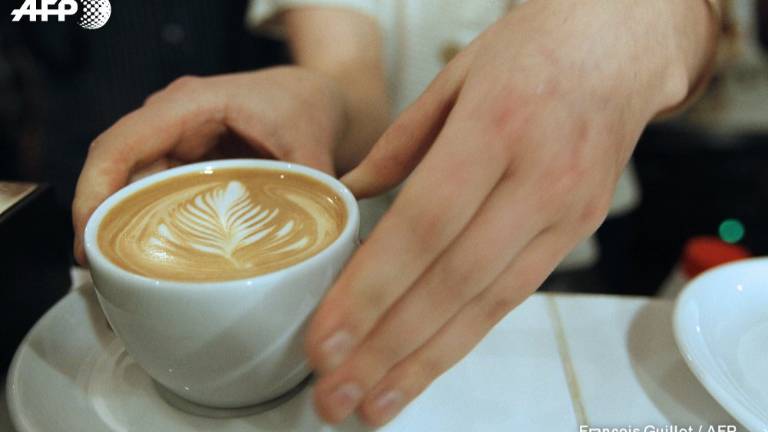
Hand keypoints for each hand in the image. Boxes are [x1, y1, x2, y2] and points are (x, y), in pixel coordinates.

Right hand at [72, 66, 346, 264]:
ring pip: (132, 183)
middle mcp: (171, 118)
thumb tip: (307, 248)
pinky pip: (154, 190)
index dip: (96, 191)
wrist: (315, 97)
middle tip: (103, 271)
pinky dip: (149, 221)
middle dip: (102, 218)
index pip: (121, 145)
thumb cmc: (307, 108)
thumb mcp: (311, 148)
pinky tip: (154, 257)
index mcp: (192, 104)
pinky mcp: (184, 160)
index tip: (88, 238)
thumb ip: (305, 193)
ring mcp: (175, 140)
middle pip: (116, 168)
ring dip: (123, 223)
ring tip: (122, 273)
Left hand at [304, 0, 714, 424]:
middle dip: (388, 348)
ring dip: (425, 362)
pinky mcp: (576, 233)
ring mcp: (564, 213)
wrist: (620, 44)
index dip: (371, 292)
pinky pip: (514, 297)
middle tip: (339, 396)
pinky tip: (427, 366)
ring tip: (376, 403)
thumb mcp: (453, 76)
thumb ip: (398, 143)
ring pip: (486, 304)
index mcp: (495, 128)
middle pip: (451, 282)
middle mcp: (536, 179)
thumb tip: (351, 192)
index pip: (422, 228)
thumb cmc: (534, 49)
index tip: (327, 340)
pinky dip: (466, 338)